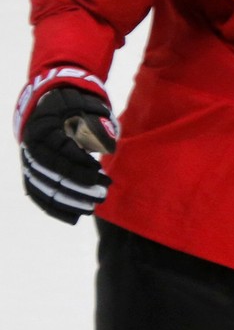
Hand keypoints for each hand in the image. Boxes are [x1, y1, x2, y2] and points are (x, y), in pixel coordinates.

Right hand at [16, 78, 117, 224]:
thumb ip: (97, 125)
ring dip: (69, 201)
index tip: (100, 172)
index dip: (81, 164)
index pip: (61, 151)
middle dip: (79, 186)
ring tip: (93, 207)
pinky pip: (38, 195)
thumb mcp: (86, 110)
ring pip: (44, 187)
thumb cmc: (75, 110)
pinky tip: (74, 218)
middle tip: (103, 193)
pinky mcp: (30, 174)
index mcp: (44, 127)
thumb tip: (108, 147)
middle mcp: (31, 146)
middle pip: (53, 172)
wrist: (49, 111)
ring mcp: (28, 161)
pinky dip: (54, 209)